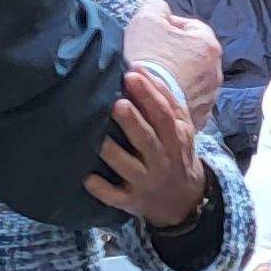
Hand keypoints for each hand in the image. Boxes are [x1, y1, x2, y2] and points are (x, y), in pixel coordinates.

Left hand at [86, 67, 210, 227]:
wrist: (184, 200)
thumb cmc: (175, 153)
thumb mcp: (181, 128)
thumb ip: (165, 100)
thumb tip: (140, 69)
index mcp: (175, 138)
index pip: (164, 114)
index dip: (150, 95)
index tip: (132, 75)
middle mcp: (162, 160)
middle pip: (147, 139)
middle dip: (132, 122)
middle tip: (117, 103)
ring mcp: (146, 181)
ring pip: (128, 167)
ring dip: (113, 153)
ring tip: (98, 137)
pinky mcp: (132, 201)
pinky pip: (115, 197)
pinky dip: (102, 189)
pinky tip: (87, 178)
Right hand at [123, 0, 223, 126]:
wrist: (144, 104)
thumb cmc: (147, 57)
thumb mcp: (146, 20)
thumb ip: (156, 7)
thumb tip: (161, 8)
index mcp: (208, 45)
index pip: (191, 27)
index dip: (169, 27)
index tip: (151, 34)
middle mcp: (216, 71)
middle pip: (193, 54)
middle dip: (175, 53)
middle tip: (151, 57)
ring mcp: (210, 96)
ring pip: (193, 79)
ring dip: (177, 76)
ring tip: (155, 80)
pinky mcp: (201, 116)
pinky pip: (189, 100)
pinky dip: (177, 97)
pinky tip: (160, 97)